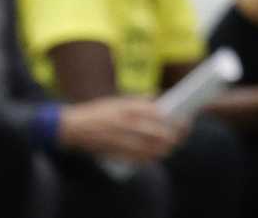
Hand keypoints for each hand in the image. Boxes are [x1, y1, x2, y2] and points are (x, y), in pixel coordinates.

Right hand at [56, 96, 186, 161]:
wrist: (72, 126)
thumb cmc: (99, 111)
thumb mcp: (119, 100)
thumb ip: (140, 101)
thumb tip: (160, 100)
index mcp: (128, 108)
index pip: (160, 114)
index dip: (176, 120)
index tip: (186, 121)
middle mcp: (126, 124)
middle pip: (158, 133)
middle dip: (174, 135)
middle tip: (182, 135)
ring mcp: (119, 139)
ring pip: (149, 148)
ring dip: (164, 149)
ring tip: (172, 146)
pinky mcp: (113, 152)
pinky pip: (136, 158)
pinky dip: (149, 158)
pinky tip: (157, 156)